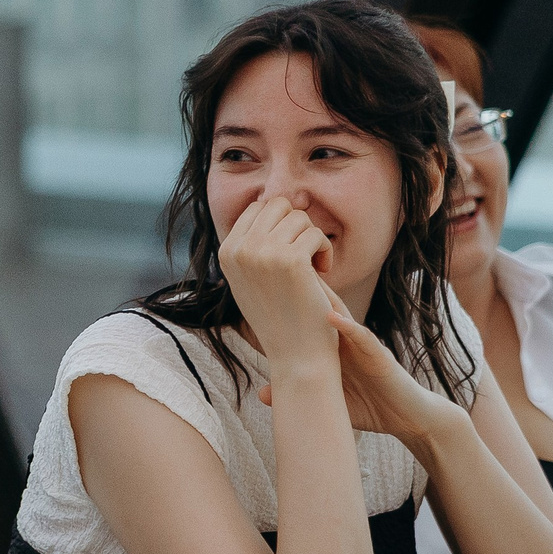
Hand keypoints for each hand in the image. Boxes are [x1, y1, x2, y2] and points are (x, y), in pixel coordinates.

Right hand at [215, 193, 338, 375]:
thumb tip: (269, 199)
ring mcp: (262, 254)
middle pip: (278, 205)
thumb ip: (253, 241)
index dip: (281, 224)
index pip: (257, 208)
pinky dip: (325, 252)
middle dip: (297, 226)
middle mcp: (239, 250)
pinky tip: (322, 273)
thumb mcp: (252, 276)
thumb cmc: (279, 315)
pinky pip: (316, 234)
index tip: (289, 251)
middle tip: (304, 255)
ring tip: (313, 268)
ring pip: (300, 218)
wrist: (295, 354)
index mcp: (226, 252)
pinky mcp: (291, 261)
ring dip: (313, 240)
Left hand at [256, 286, 463, 445]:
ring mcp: (364, 347)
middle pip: (321, 310)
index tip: (260, 289)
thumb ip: (300, 393)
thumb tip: (262, 394)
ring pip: (342, 317)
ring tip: (301, 281)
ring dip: (323, 300)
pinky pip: (365, 339)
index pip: (308, 320)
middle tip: (277, 272)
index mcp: (333, 348)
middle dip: (302, 293)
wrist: (407, 419)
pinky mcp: (381, 358)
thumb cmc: (369, 407)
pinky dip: (349, 328)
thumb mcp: (328, 400)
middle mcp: (347, 342)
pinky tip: (332, 317)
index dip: (286, 305)